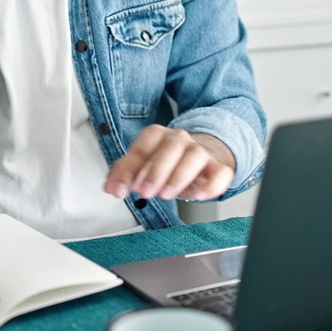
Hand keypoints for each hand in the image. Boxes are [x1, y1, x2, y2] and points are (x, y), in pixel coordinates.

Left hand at [104, 125, 235, 201]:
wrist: (201, 157)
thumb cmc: (168, 162)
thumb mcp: (143, 165)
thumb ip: (124, 174)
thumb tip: (111, 187)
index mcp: (158, 136)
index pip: (143, 147)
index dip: (130, 168)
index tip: (120, 188)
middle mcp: (180, 140)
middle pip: (170, 147)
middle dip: (156, 170)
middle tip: (145, 191)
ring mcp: (201, 152)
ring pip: (194, 156)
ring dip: (179, 176)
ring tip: (166, 194)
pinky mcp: (218, 168)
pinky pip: (220, 172)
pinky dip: (212, 184)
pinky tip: (200, 195)